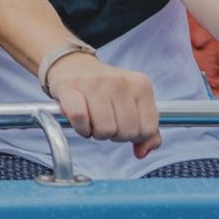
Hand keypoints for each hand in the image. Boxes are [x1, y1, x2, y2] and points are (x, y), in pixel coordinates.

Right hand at [46, 54, 161, 158]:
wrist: (73, 66)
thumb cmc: (104, 91)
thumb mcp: (133, 104)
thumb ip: (146, 130)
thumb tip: (142, 152)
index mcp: (141, 85)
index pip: (148, 129)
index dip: (134, 136)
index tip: (123, 126)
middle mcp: (120, 81)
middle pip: (126, 132)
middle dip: (115, 135)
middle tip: (106, 123)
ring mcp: (95, 82)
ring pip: (104, 129)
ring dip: (96, 133)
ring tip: (92, 121)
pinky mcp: (70, 87)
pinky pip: (80, 118)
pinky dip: (81, 128)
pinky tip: (80, 122)